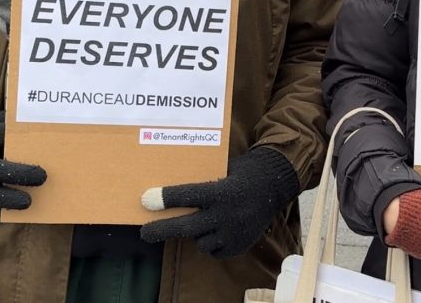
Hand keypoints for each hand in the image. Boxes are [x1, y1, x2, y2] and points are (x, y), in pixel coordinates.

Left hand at [140, 146, 299, 257]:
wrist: (275, 186)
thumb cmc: (243, 173)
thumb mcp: (224, 170)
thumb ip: (203, 182)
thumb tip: (171, 191)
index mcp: (221, 192)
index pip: (188, 195)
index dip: (166, 198)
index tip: (145, 200)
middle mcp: (227, 214)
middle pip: (187, 227)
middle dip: (162, 230)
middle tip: (145, 232)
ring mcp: (233, 233)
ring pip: (200, 242)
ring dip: (196, 234)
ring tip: (203, 221)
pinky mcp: (239, 246)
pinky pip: (215, 251)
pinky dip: (212, 242)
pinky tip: (219, 229)